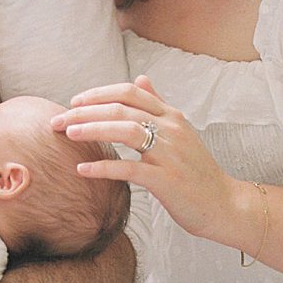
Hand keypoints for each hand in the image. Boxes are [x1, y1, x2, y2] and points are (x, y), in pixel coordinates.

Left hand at [52, 75, 234, 239]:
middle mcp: (171, 129)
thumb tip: (142, 78)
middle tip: (57, 119)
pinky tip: (82, 170)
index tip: (75, 101)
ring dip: (92, 130)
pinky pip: (129, 169)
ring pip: (125, 131)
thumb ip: (159, 105)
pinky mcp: (167, 180)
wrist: (225, 205)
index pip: (130, 92)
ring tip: (67, 133)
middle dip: (84, 111)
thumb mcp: (180, 132)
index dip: (99, 93)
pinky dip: (103, 167)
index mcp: (172, 116)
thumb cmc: (197, 171)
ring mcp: (170, 154)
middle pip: (121, 109)